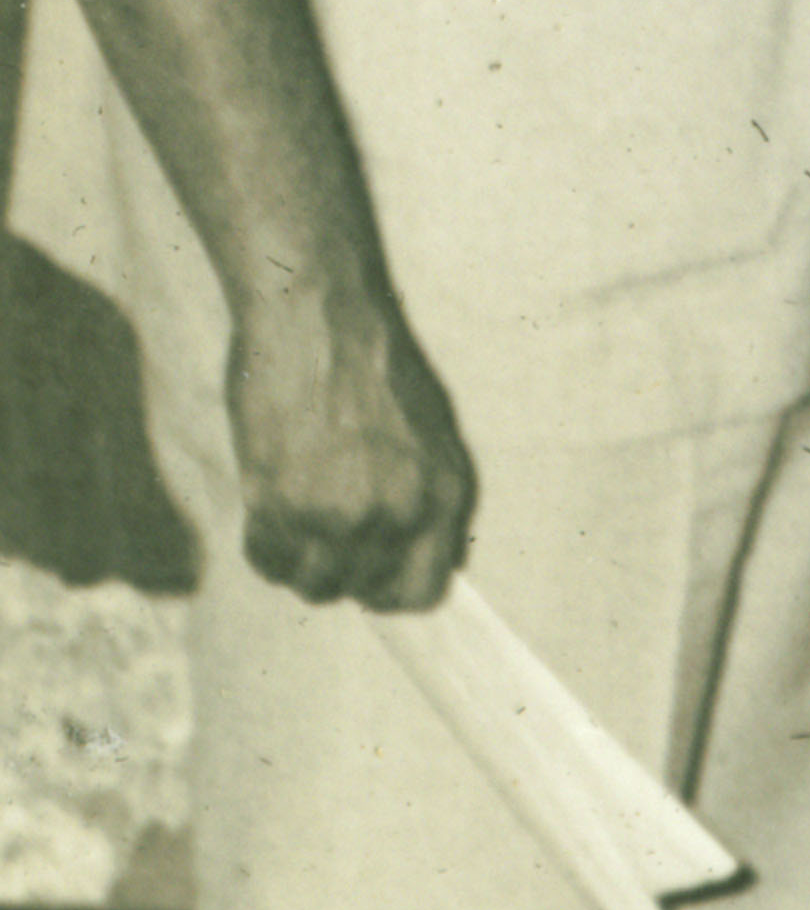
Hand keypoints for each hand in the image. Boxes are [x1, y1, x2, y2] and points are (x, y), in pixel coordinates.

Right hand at [229, 295, 473, 615]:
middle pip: (362, 590)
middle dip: (341, 571)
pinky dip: (264, 545)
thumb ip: (420, 496)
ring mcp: (338, 514)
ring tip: (294, 519)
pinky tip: (267, 507)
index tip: (368, 580)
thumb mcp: (426, 435)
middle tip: (321, 535)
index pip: (424, 590)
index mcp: (445, 493)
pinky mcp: (280, 503)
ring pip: (312, 584)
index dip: (390, 591)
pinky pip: (267, 559)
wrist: (318, 318)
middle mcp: (398, 513)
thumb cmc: (371, 368)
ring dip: (299, 562)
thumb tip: (406, 553)